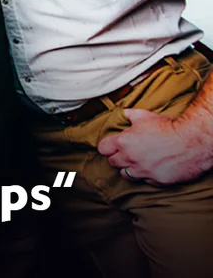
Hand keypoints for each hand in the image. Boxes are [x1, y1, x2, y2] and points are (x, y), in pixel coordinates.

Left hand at [98, 108, 212, 184]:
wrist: (192, 141)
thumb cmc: (168, 127)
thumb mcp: (145, 116)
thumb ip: (129, 115)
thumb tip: (122, 114)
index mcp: (124, 142)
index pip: (103, 149)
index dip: (108, 146)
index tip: (113, 145)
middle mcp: (130, 158)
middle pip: (113, 162)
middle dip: (119, 157)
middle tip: (129, 152)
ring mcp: (143, 171)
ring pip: (126, 175)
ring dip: (130, 168)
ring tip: (140, 162)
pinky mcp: (156, 181)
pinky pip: (146, 181)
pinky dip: (148, 175)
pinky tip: (155, 167)